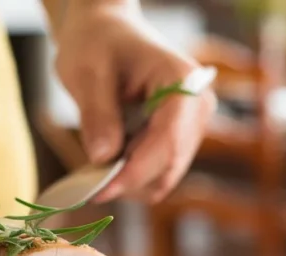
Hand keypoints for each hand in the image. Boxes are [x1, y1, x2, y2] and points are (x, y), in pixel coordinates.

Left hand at [50, 0, 214, 203]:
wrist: (108, 34)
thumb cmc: (98, 43)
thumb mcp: (87, 73)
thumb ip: (97, 114)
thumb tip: (103, 158)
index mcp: (183, 81)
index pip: (168, 141)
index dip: (135, 172)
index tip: (100, 191)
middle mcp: (198, 105)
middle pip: (170, 165)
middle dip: (130, 180)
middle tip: (88, 182)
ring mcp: (194, 125)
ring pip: (166, 175)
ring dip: (130, 180)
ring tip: (97, 162)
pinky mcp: (182, 139)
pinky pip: (160, 171)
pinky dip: (133, 175)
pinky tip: (110, 158)